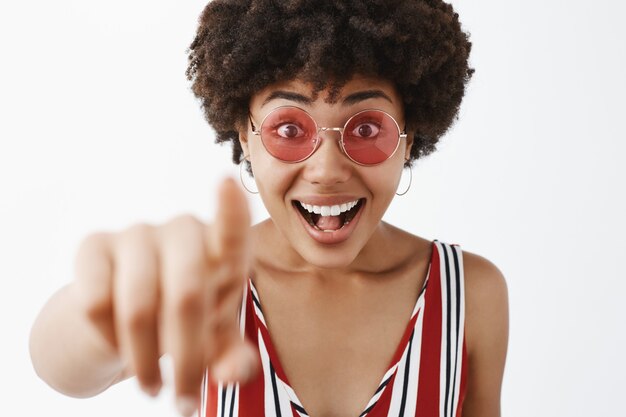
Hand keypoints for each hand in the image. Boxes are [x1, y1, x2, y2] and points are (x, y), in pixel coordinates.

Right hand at [72, 178, 258, 415]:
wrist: (125, 318)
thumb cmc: (186, 321)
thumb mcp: (214, 340)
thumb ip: (231, 356)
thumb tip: (236, 373)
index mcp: (222, 249)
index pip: (232, 229)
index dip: (230, 210)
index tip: (227, 183)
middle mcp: (183, 231)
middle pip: (187, 295)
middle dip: (187, 359)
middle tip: (184, 402)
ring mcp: (138, 232)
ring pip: (139, 307)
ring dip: (145, 361)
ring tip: (154, 390)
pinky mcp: (94, 244)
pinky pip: (97, 303)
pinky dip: (109, 340)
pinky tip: (119, 346)